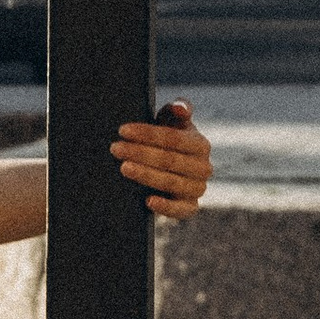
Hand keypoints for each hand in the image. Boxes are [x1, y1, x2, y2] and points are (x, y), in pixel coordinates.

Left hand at [112, 101, 211, 217]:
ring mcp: (198, 189)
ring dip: (146, 175)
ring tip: (124, 168)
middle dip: (140, 153)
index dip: (147, 133)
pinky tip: (148, 201)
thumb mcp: (172, 122)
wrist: (169, 170)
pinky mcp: (190, 208)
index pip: (173, 138)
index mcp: (201, 145)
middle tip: (116, 148)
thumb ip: (177, 109)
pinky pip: (180, 210)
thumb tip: (180, 107)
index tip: (123, 130)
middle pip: (169, 160)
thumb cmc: (167, 142)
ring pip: (171, 183)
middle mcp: (204, 168)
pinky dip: (165, 207)